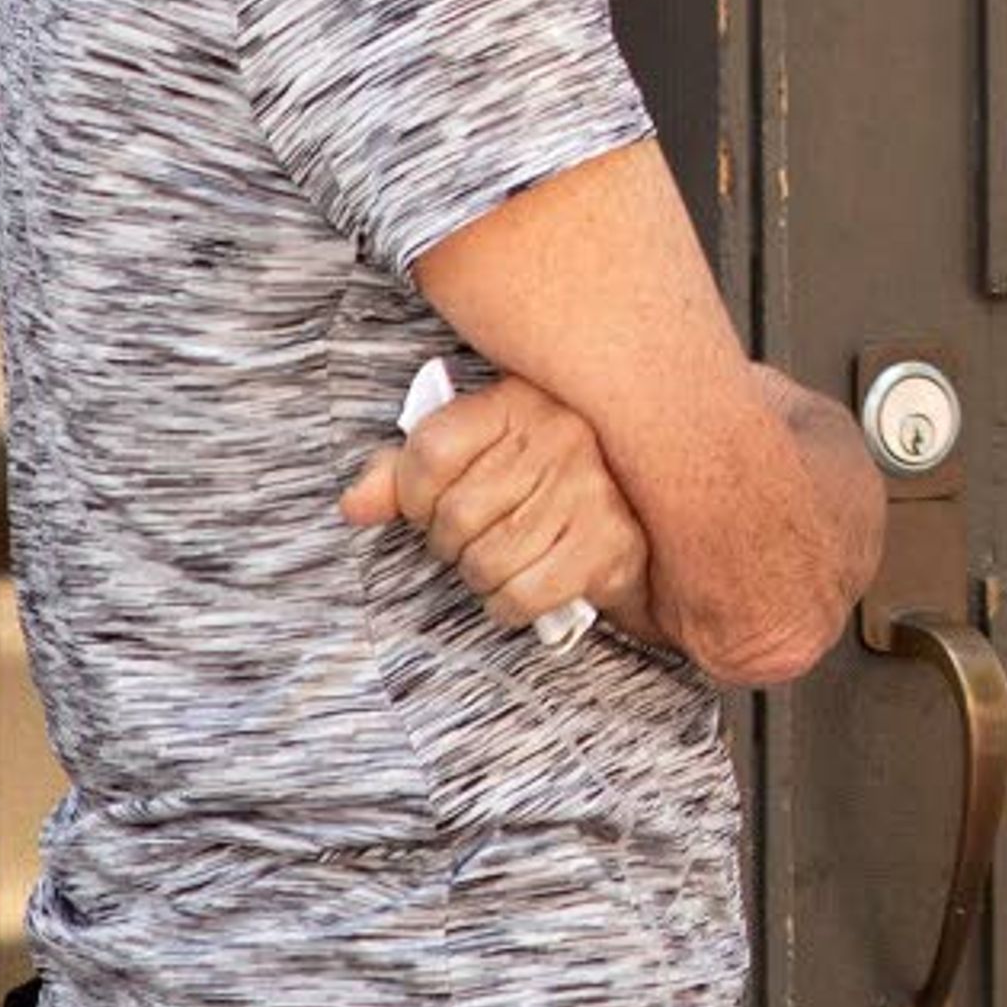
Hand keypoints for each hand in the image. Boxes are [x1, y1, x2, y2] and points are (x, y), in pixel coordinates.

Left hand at [342, 373, 654, 638]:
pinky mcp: (608, 547)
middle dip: (449, 542)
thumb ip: (407, 471)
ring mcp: (589, 493)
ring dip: (480, 576)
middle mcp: (560, 438)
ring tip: (501, 556)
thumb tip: (354, 506)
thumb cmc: (541, 481)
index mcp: (520, 401)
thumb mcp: (476, 452)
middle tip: (472, 536)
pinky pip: (521, 596)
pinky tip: (523, 583)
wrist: (652, 510)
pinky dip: (507, 604)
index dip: (410, 494)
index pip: (429, 451)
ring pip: (484, 562)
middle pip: (453, 516)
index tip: (426, 504)